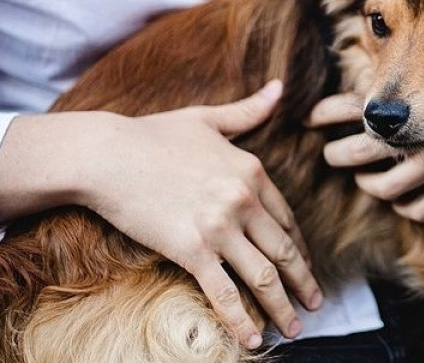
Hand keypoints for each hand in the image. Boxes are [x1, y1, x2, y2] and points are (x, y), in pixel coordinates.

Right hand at [0, 81, 321, 348]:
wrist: (106, 153)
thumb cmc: (153, 134)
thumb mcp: (208, 119)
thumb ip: (248, 111)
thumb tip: (278, 87)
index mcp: (251, 171)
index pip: (286, 218)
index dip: (299, 247)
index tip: (304, 265)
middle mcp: (243, 200)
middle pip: (285, 251)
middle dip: (304, 282)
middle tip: (317, 303)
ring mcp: (219, 227)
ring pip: (264, 276)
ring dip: (284, 307)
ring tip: (296, 328)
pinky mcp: (191, 250)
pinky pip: (224, 293)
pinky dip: (242, 320)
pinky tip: (254, 340)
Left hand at [308, 93, 423, 221]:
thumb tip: (372, 32)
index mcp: (417, 100)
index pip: (355, 106)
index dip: (326, 112)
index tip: (309, 117)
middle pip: (362, 153)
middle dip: (338, 153)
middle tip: (329, 152)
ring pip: (385, 188)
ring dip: (367, 184)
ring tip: (361, 176)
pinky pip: (419, 211)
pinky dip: (405, 206)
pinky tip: (401, 197)